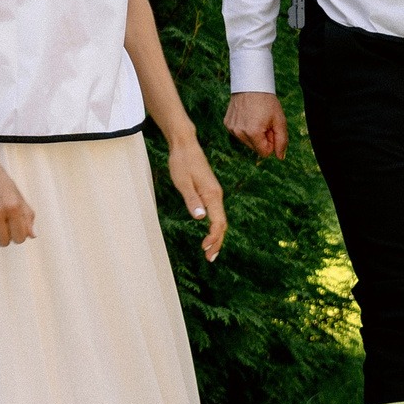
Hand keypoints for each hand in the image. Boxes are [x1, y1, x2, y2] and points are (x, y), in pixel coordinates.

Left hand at [165, 135, 227, 261]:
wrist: (185, 145)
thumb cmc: (181, 162)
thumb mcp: (183, 182)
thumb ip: (192, 200)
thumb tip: (201, 218)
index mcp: (212, 194)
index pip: (218, 222)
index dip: (214, 238)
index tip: (206, 250)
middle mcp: (216, 195)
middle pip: (221, 224)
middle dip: (217, 242)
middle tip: (210, 258)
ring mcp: (214, 193)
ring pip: (219, 219)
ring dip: (216, 236)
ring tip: (209, 251)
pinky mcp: (209, 191)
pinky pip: (216, 212)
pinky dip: (214, 226)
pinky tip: (208, 232)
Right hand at [225, 92, 288, 159]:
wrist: (251, 84)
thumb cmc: (267, 102)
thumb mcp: (280, 121)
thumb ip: (282, 141)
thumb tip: (280, 157)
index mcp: (252, 133)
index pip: (265, 153)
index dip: (271, 142)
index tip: (271, 128)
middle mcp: (239, 133)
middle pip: (255, 148)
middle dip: (262, 138)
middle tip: (264, 121)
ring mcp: (231, 128)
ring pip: (247, 141)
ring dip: (254, 133)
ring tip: (256, 117)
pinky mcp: (227, 124)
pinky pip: (239, 134)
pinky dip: (245, 128)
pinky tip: (247, 115)